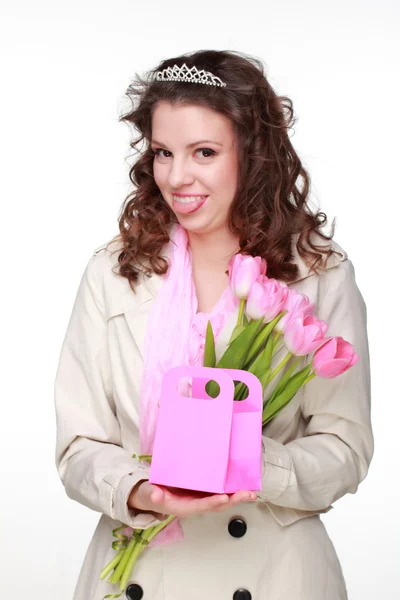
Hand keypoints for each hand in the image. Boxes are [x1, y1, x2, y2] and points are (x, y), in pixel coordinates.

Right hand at [128, 480, 256, 517]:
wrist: (151, 495)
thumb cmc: (150, 494)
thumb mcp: (148, 493)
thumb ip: (151, 494)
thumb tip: (155, 496)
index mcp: (183, 507)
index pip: (200, 506)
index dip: (212, 502)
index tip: (224, 497)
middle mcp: (195, 504)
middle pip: (216, 505)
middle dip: (233, 501)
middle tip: (248, 494)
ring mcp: (200, 499)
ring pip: (221, 500)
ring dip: (236, 497)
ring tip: (252, 492)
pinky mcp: (202, 491)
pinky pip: (219, 491)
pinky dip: (231, 490)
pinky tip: (242, 484)